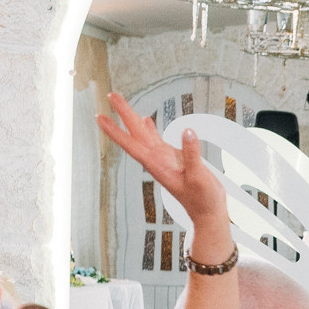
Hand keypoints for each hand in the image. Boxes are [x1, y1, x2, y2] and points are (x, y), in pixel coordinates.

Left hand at [96, 92, 228, 233]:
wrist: (208, 214)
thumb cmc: (203, 201)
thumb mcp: (199, 178)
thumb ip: (192, 155)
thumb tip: (188, 131)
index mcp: (158, 165)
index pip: (131, 144)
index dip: (115, 131)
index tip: (100, 117)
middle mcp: (157, 160)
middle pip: (136, 133)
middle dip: (123, 113)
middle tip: (111, 95)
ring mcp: (164, 159)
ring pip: (144, 134)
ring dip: (133, 119)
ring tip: (122, 104)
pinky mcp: (174, 158)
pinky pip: (157, 139)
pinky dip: (150, 129)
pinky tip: (147, 120)